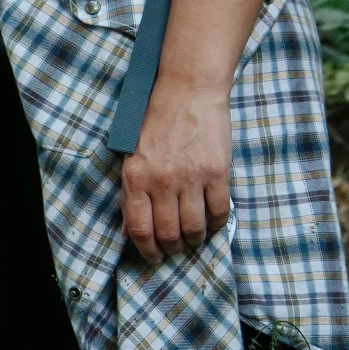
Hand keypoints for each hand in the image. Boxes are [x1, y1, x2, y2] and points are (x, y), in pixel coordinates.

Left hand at [121, 84, 232, 264]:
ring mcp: (191, 177)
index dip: (148, 250)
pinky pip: (219, 210)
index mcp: (135, 178)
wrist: (188, 92)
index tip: (154, 257)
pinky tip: (214, 224)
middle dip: (173, 248)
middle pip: (168, 233)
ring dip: (196, 240)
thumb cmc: (156, 124)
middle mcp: (161, 181)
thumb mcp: (132, 158)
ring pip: (194, 227)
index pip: (140, 229)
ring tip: (195, 238)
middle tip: (177, 249)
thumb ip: (131, 194)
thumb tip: (129, 231)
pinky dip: (217, 224)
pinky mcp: (217, 171)